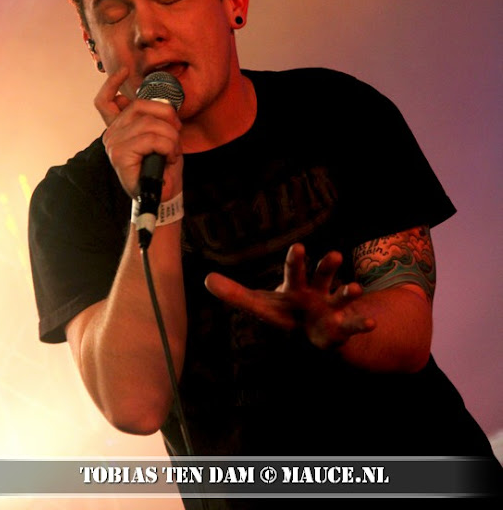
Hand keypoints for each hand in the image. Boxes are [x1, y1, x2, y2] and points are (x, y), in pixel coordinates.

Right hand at [95, 67, 182, 199]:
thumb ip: (153, 118)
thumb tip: (158, 100)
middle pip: (140, 106)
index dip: (112, 84)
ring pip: (151, 124)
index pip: (105, 101)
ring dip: (171, 137)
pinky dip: (168, 146)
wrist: (162, 195)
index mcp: (118, 128)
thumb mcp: (160, 136)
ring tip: (173, 152)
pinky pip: (152, 138)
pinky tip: (169, 158)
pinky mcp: (121, 155)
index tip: (124, 72)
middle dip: (167, 116)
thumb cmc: (162, 166)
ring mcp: (114, 144)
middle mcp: (111, 134)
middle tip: (177, 133)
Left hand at [205, 243, 375, 348]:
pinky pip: (353, 324)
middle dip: (321, 267)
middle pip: (316, 278)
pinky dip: (361, 323)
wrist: (317, 329)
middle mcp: (314, 292)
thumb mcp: (261, 305)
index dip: (295, 261)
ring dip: (347, 291)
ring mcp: (330, 307)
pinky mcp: (341, 326)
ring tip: (355, 288)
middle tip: (325, 253)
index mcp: (293, 288)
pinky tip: (369, 323)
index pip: (292, 273)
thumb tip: (206, 279)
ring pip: (340, 295)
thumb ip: (236, 294)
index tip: (298, 246)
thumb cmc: (286, 312)